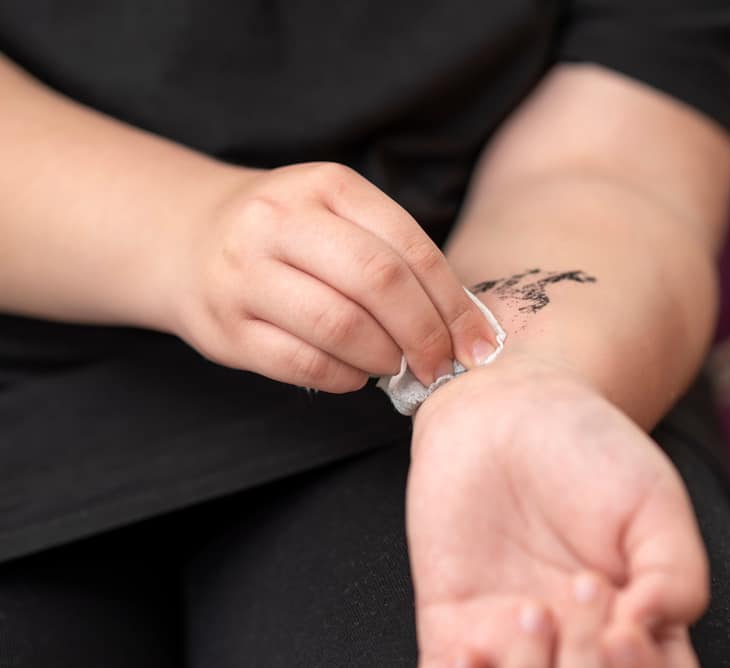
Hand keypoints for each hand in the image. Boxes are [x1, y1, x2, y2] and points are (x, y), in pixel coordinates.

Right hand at [168, 162, 497, 390]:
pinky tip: (356, 374)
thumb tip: (463, 327)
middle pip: (377, 281)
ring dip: (384, 357)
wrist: (187, 238)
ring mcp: (244, 274)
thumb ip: (394, 256)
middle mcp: (279, 222)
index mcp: (326, 186)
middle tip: (441, 364)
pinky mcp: (225, 329)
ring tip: (396, 366)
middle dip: (424, 333)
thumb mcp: (338, 215)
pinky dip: (344, 377)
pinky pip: (301, 364)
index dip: (451, 301)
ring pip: (338, 324)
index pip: (408, 246)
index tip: (476, 341)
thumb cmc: (291, 236)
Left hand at [408, 356, 707, 666]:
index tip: (622, 629)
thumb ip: (676, 575)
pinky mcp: (453, 627)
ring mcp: (512, 643)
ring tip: (531, 609)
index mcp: (638, 632)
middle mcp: (574, 649)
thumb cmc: (593, 451)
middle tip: (580, 589)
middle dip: (582, 667)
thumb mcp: (654, 502)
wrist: (509, 411)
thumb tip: (647, 632)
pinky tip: (468, 651)